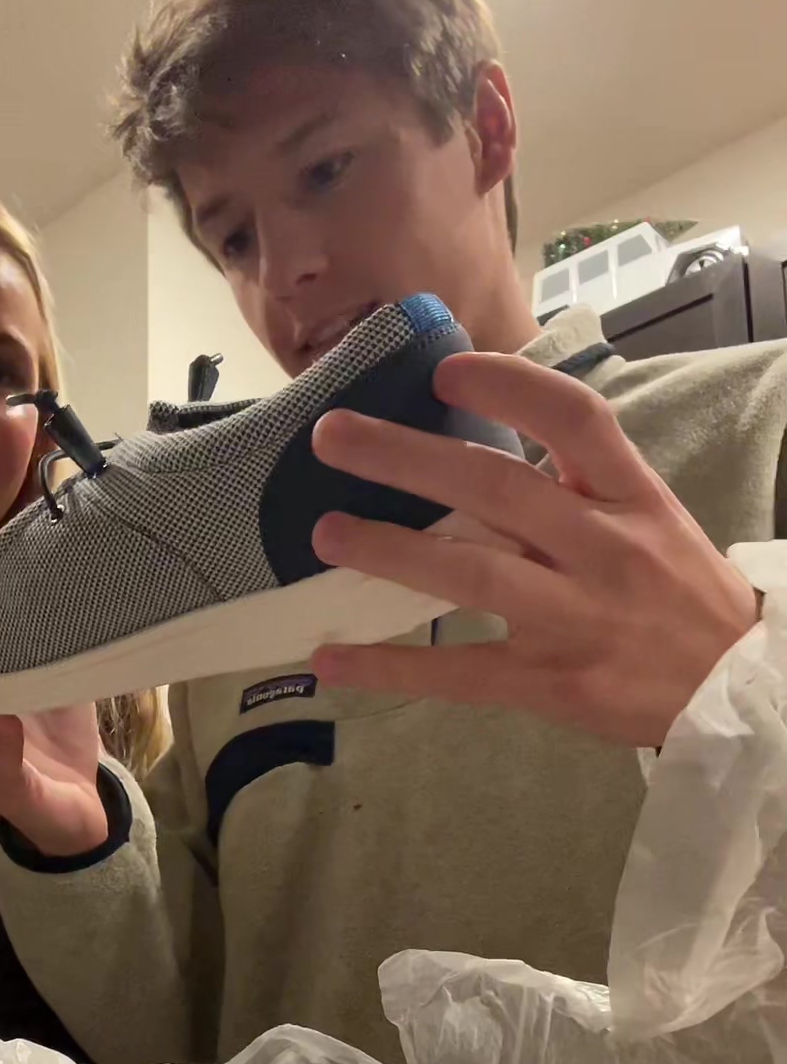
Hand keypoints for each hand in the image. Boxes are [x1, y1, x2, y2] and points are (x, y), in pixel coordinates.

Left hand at [310, 352, 758, 746]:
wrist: (738, 691)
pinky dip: (391, 667)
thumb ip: (581, 484)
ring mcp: (574, 618)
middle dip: (407, 457)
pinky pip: (459, 673)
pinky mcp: (550, 684)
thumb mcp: (652, 519)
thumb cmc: (681, 595)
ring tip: (324, 533)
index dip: (507, 387)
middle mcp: (602, 549)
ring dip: (390, 551)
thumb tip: (481, 446)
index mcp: (632, 497)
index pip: (574, 418)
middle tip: (331, 437)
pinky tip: (331, 661)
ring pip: (470, 574)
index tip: (443, 372)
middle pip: (496, 487)